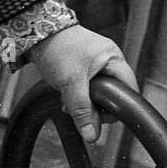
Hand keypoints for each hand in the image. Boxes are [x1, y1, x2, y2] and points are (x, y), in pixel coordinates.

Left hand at [25, 24, 137, 143]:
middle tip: (82, 110)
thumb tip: (92, 136)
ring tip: (70, 102)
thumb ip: (82, 110)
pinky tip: (66, 96)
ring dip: (85, 102)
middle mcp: (109, 60)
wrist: (36, 31)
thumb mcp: (71, 83)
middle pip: (115, 93)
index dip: (120, 107)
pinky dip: (78, 94)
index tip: (103, 118)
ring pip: (99, 92)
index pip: (130, 90)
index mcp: (114, 59)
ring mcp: (97, 62)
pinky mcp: (85, 64)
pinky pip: (89, 86)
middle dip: (98, 106)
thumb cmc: (58, 49)